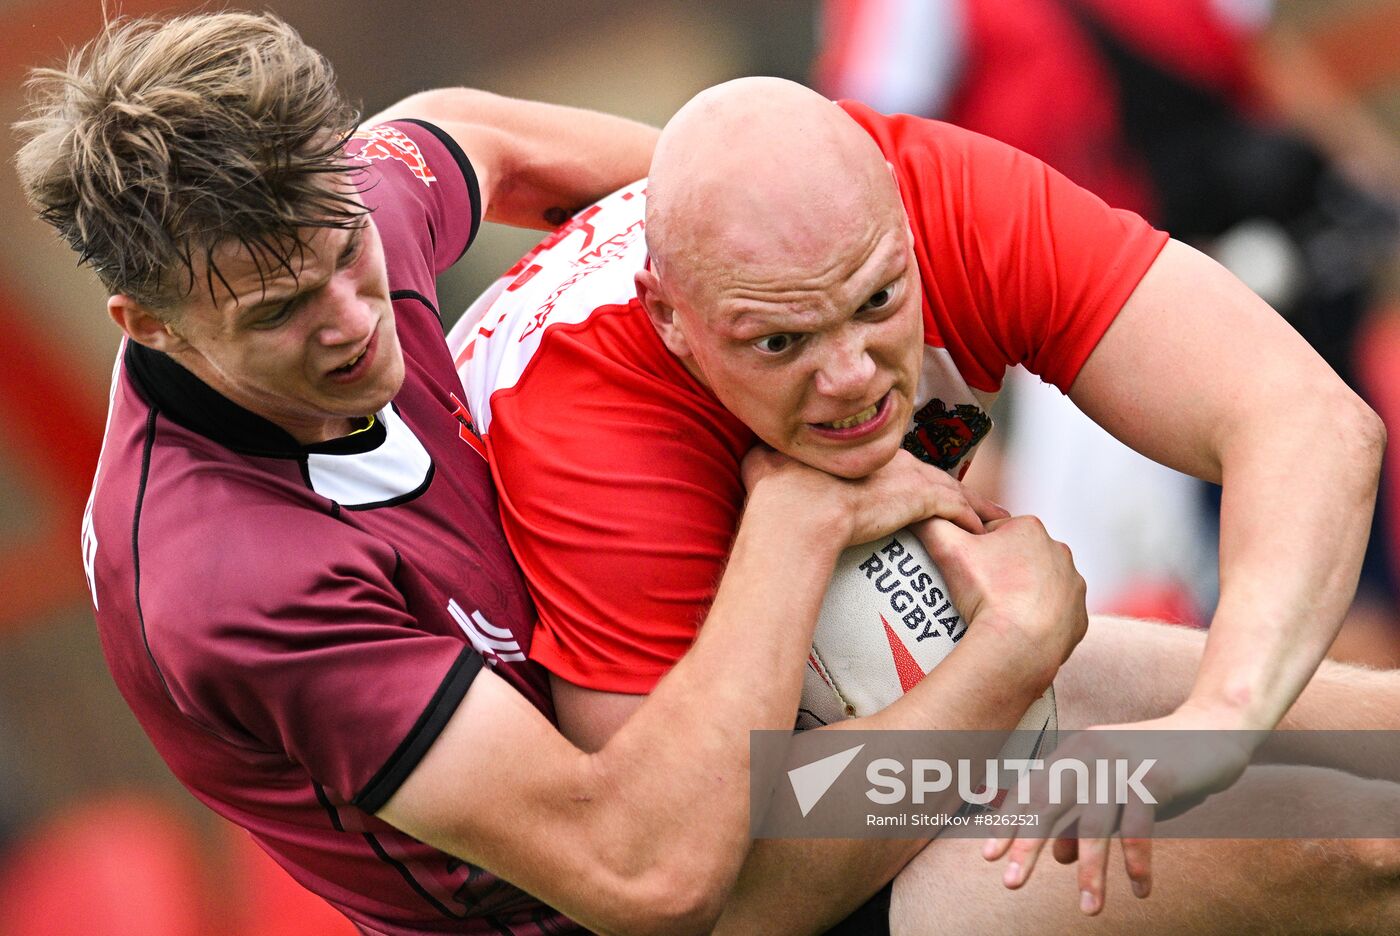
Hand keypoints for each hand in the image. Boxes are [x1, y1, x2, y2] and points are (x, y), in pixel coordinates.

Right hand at [741, 447, 1009, 547]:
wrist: (797, 510)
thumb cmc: (777, 489)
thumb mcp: (765, 463)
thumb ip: (764, 458)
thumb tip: (752, 455)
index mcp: (853, 448)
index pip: (890, 458)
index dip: (903, 470)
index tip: (912, 481)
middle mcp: (886, 456)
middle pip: (926, 469)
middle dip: (944, 482)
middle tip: (963, 498)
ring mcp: (906, 476)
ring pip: (949, 485)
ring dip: (969, 500)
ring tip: (986, 515)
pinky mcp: (920, 499)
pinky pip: (956, 508)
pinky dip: (970, 518)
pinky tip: (980, 531)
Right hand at [915, 515, 1086, 690]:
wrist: (1016, 645)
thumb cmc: (985, 594)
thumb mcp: (947, 548)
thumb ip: (933, 522)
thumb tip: (923, 513)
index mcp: (1030, 528)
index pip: (995, 532)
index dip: (975, 549)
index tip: (966, 569)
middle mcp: (1059, 551)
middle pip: (1019, 557)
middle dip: (1001, 570)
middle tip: (978, 592)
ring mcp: (1073, 585)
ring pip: (1041, 584)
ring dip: (1023, 593)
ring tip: (998, 611)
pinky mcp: (1078, 617)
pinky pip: (1056, 614)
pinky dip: (1039, 619)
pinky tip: (1020, 627)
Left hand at [982, 706, 1257, 914]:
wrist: (1212, 730)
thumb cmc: (1155, 764)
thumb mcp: (1113, 789)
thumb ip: (1084, 815)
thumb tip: (1059, 856)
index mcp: (1073, 752)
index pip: (1032, 792)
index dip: (1010, 824)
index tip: (990, 857)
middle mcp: (1089, 754)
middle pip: (1050, 805)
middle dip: (1028, 845)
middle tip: (1010, 883)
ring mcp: (1120, 764)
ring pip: (1096, 826)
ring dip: (1092, 872)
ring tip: (1088, 910)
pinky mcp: (1154, 778)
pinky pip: (1138, 830)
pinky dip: (1137, 863)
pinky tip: (1139, 891)